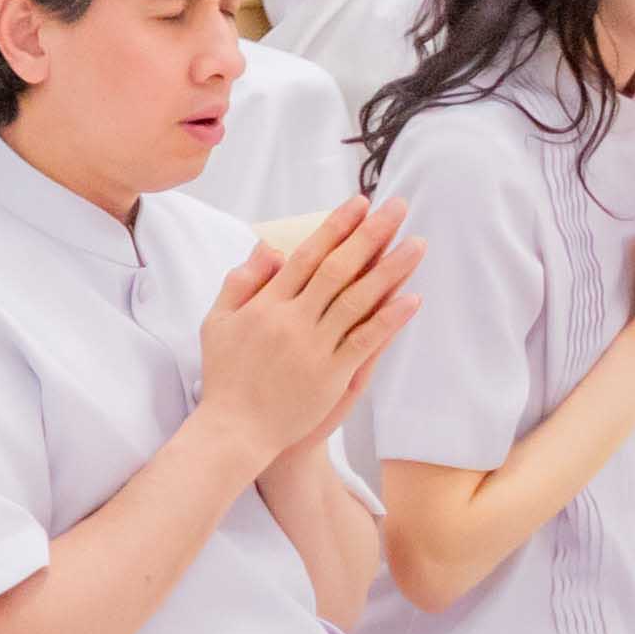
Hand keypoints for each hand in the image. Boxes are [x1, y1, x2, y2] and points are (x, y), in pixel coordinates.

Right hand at [194, 197, 418, 462]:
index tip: (359, 204)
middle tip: (398, 208)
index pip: (307, 255)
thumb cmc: (225, 375)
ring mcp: (313, 348)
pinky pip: (365, 341)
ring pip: (357, 300)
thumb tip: (270, 247)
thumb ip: (241, 283)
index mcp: (264, 304)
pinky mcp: (331, 375)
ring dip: (390, 270)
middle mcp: (291, 320)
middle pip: (338, 268)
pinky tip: (412, 298)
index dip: (335, 227)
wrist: (234, 430)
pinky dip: (389, 319)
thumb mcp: (217, 323)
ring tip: (417, 244)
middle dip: (370, 235)